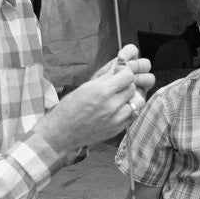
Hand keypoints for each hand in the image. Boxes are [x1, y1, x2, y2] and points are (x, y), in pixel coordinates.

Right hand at [35, 45, 153, 153]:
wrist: (62, 133)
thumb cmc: (69, 108)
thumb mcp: (85, 87)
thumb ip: (105, 77)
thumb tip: (118, 65)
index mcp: (101, 92)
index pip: (128, 75)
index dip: (123, 73)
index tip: (117, 74)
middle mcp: (111, 106)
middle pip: (133, 88)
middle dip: (126, 84)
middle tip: (117, 86)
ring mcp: (116, 120)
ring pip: (137, 102)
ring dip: (130, 98)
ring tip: (120, 98)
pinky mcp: (118, 129)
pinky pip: (133, 115)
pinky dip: (129, 110)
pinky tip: (118, 109)